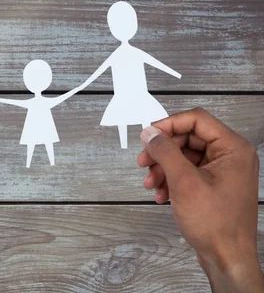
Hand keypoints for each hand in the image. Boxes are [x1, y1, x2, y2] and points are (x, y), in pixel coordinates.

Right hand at [138, 108, 263, 291]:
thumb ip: (165, 152)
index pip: (197, 120)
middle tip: (144, 162)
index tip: (149, 135)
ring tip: (151, 183)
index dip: (169, 125)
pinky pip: (187, 171)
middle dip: (163, 151)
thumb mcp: (184, 182)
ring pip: (184, 156)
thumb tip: (150, 133)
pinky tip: (161, 193)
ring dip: (163, 168)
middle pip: (188, 138)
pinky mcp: (214, 184)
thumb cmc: (216, 224)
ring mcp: (222, 171)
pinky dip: (171, 180)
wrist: (226, 258)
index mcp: (233, 149)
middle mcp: (230, 157)